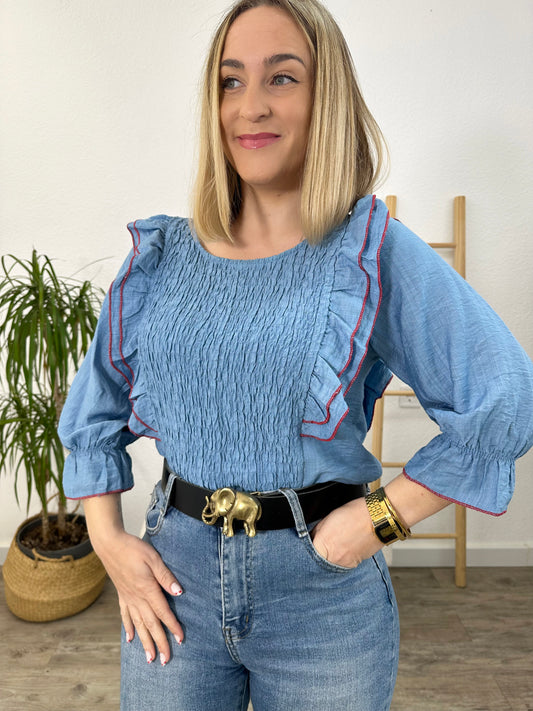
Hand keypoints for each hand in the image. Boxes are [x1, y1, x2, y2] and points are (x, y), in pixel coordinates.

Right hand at [94, 531, 183, 665]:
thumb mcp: (153, 558)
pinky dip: (128, 628)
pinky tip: (130, 639)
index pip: (162, 612)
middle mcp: (137, 598)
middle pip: (150, 624)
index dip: (172, 626)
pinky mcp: (121, 595)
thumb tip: (178, 592)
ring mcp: (127, 598)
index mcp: (147, 589)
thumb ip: (165, 576)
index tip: (180, 639)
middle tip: (165, 660)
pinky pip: (125, 616)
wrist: (110, 545)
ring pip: (138, 625)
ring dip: (145, 642)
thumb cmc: (133, 548)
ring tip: (149, 658)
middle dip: (159, 642)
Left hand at [310, 496, 383, 567]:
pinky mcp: (355, 565)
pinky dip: (342, 557)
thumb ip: (317, 531)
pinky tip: (345, 546)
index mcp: (323, 545)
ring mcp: (345, 564)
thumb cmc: (354, 514)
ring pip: (331, 564)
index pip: (307, 553)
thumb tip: (311, 537)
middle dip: (318, 554)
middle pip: (318, 561)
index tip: (308, 544)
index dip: (307, 548)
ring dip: (330, 556)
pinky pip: (343, 564)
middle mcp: (333, 559)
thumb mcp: (327, 518)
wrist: (378, 518)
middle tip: (322, 544)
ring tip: (336, 544)